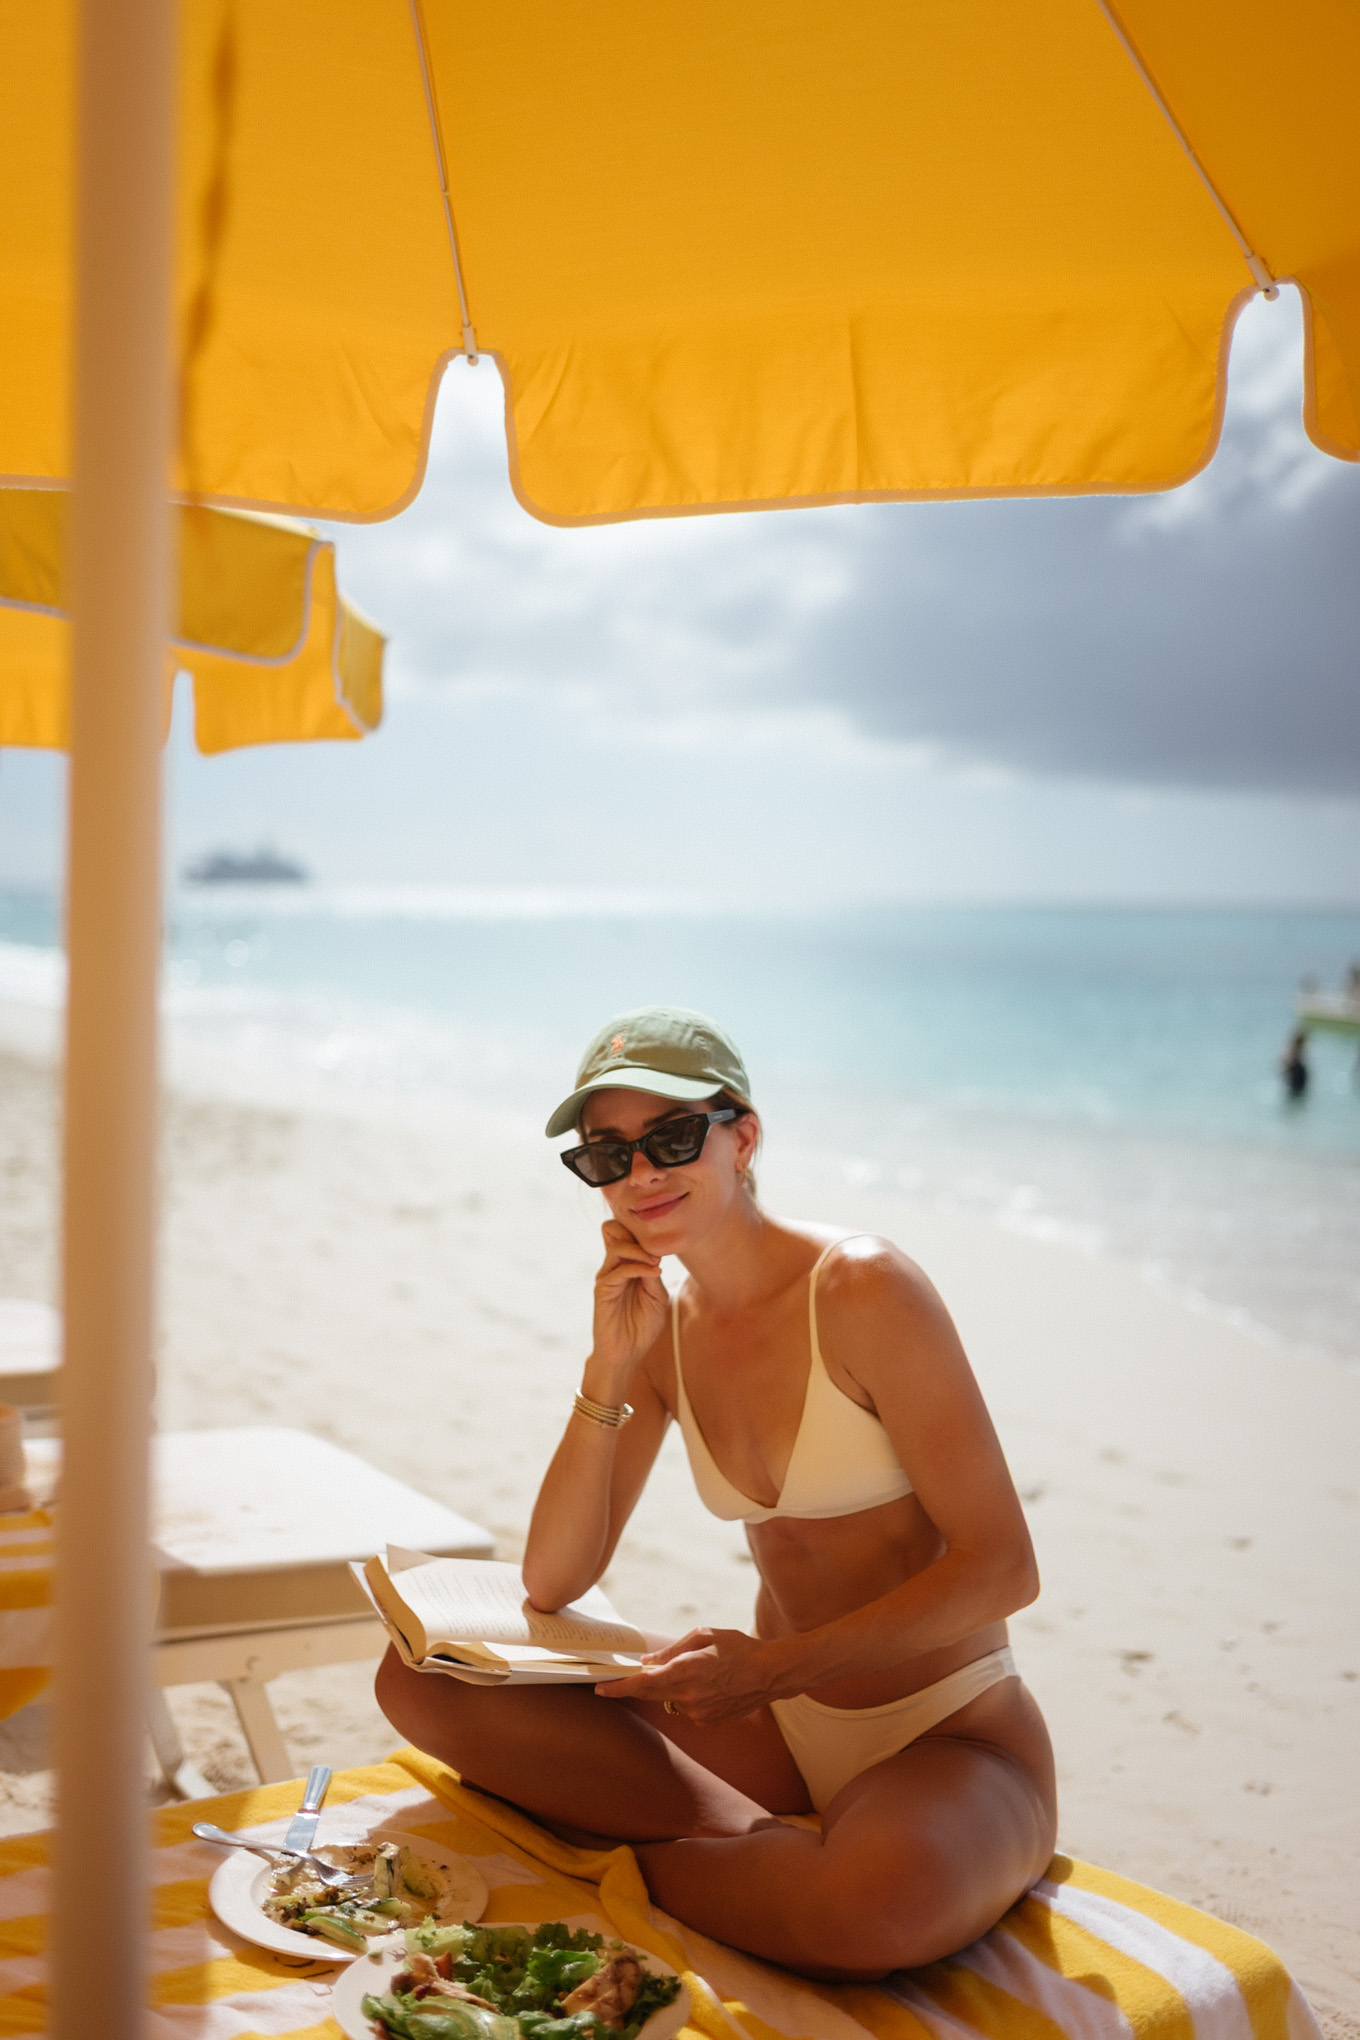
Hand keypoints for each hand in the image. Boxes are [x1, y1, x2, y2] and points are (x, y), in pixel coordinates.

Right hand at [588, 1219, 668, 1379]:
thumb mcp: (657, 1296)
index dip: (642, 1231)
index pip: (626, 1233)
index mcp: (627, 1265)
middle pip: (614, 1229)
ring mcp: (607, 1276)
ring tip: (656, 1262)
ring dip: (640, 1250)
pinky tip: (655, 1273)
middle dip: (637, 1233)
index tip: (664, 1242)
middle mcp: (614, 1266)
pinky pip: (619, 1269)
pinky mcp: (602, 1290)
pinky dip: (640, 1267)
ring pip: (617, 1246)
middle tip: (657, 1248)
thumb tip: (653, 1253)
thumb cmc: (643, 1326)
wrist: (628, 1353)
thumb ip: (652, 1273)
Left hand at [596, 1628, 790, 1724]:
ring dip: (665, 1688)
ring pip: (668, 1700)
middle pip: (649, 1694)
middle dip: (629, 1689)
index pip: (644, 1682)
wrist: (770, 1674)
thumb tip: (646, 1663)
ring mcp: (698, 1713)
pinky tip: (705, 1685)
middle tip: (611, 1684)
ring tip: (691, 1671)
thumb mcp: (704, 1636)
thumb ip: (671, 1651)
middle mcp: (690, 1696)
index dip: (619, 1687)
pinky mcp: (707, 1721)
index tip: (600, 1688)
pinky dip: (685, 1696)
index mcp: (688, 1670)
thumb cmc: (737, 1647)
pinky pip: (685, 1708)